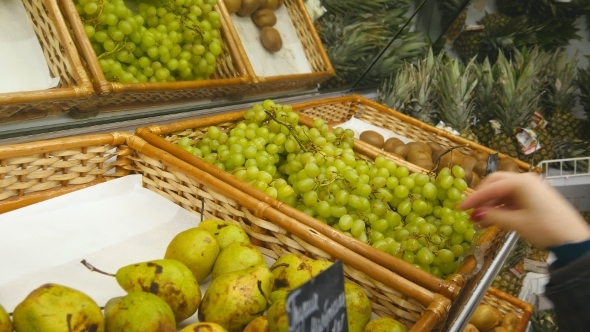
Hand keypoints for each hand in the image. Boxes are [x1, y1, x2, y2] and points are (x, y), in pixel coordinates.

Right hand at [457, 172, 589, 248]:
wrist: (573, 239)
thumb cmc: (546, 229)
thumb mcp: (516, 223)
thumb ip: (493, 216)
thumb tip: (475, 214)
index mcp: (521, 183)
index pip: (490, 187)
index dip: (473, 198)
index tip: (459, 208)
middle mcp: (525, 181)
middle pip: (495, 183)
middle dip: (481, 197)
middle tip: (470, 211)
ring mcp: (531, 188)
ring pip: (503, 191)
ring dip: (490, 204)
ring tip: (479, 220)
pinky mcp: (534, 197)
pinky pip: (511, 198)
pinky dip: (500, 207)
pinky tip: (493, 219)